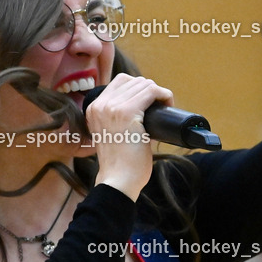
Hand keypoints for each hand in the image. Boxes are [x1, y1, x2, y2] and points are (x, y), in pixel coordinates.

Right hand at [86, 73, 171, 200]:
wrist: (118, 181)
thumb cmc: (120, 163)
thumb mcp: (111, 134)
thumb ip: (117, 119)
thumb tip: (143, 108)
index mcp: (93, 108)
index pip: (120, 82)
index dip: (138, 88)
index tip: (149, 103)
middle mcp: (100, 105)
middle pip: (132, 81)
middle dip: (149, 90)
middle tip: (159, 107)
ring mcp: (112, 108)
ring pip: (143, 84)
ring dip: (158, 92)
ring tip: (164, 107)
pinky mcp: (127, 113)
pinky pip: (151, 91)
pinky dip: (163, 94)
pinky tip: (168, 102)